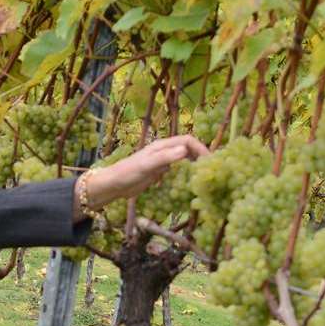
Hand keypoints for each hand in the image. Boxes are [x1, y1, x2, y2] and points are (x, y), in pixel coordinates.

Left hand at [87, 135, 209, 204]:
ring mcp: (162, 161)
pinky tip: (190, 183)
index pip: (187, 140)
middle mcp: (163, 151)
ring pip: (184, 158)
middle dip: (200, 156)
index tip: (210, 162)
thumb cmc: (128, 173)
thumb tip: (185, 150)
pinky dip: (186, 173)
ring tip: (204, 176)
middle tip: (210, 170)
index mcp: (162, 146)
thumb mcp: (147, 166)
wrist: (113, 185)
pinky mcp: (159, 172)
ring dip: (195, 164)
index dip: (201, 148)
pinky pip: (177, 169)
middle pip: (188, 148)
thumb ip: (165, 158)